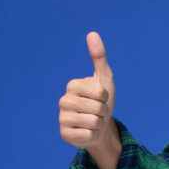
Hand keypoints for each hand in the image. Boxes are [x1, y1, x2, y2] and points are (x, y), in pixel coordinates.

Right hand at [59, 32, 119, 168]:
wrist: (100, 124)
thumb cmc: (103, 99)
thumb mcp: (105, 77)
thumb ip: (99, 56)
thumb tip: (92, 33)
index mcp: (72, 85)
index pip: (100, 92)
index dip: (106, 96)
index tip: (101, 96)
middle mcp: (63, 101)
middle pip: (97, 107)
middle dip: (104, 110)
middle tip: (98, 110)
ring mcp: (62, 118)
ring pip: (93, 122)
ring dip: (99, 122)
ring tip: (94, 120)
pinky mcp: (64, 134)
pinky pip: (88, 135)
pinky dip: (94, 134)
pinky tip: (87, 131)